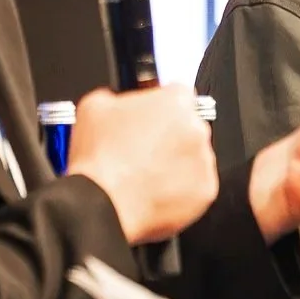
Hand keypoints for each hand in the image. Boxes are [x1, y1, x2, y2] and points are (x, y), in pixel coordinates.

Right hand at [67, 84, 218, 245]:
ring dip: (176, 161)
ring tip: (146, 173)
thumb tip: (119, 102)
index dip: (161, 106)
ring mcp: (203, 160)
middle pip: (189, 126)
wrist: (101, 204)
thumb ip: (116, 97)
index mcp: (175, 101)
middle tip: (144, 150)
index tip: (152, 118)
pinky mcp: (205, 190)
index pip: (178, 94)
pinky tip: (155, 189)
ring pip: (194, 156)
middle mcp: (196, 128)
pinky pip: (197, 185)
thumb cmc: (99, 160)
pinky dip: (181, 189)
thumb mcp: (93, 107)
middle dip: (170, 135)